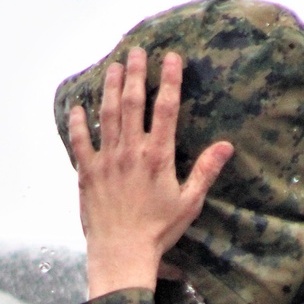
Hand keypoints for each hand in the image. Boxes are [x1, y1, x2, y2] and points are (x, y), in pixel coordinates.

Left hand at [69, 48, 232, 299]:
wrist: (122, 253)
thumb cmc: (158, 231)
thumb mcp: (189, 202)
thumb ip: (205, 171)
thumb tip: (226, 146)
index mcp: (158, 156)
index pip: (165, 109)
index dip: (169, 79)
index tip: (171, 57)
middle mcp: (130, 152)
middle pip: (132, 102)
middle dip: (135, 73)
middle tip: (136, 51)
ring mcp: (107, 160)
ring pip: (107, 114)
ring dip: (109, 87)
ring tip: (113, 66)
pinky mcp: (87, 173)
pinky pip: (80, 141)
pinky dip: (78, 122)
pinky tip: (79, 107)